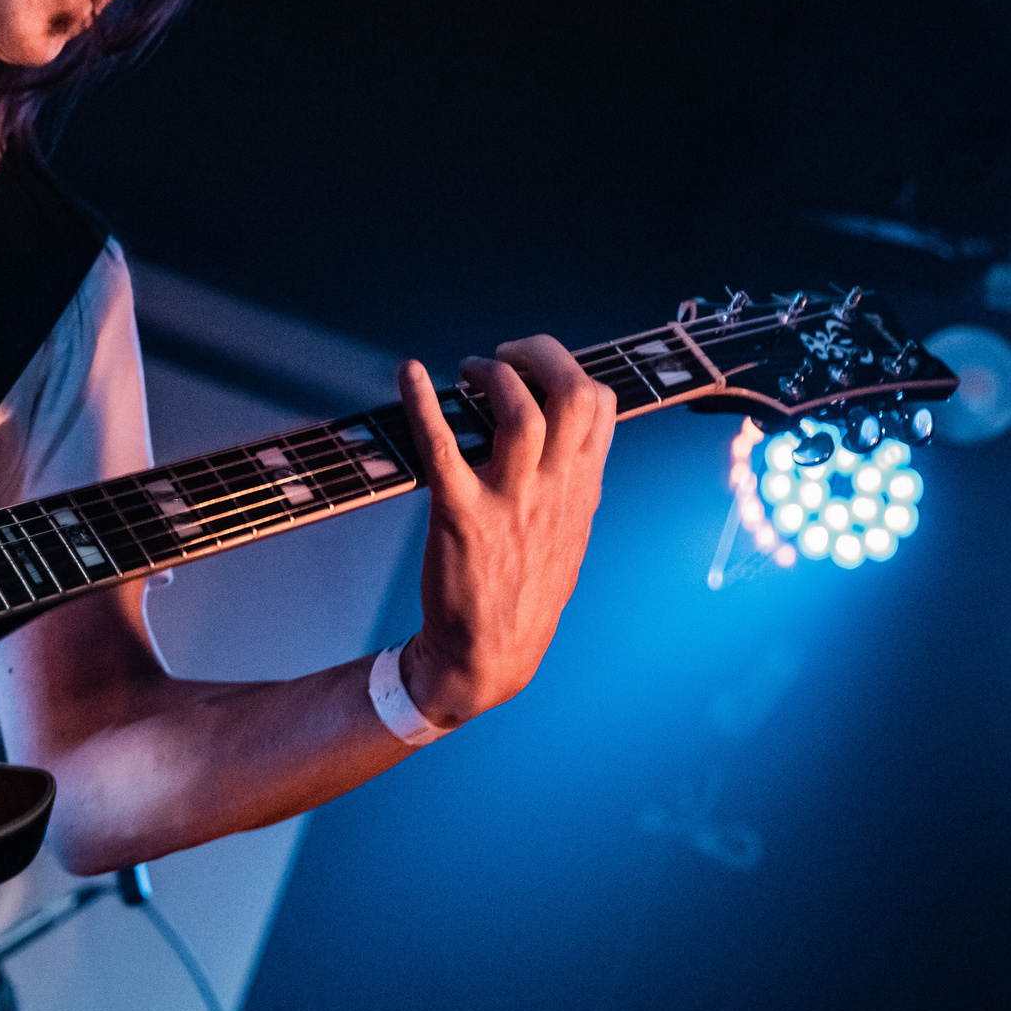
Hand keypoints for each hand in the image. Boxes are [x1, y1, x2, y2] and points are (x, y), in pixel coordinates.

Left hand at [395, 335, 615, 727]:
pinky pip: (442, 447)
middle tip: (502, 356)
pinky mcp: (460, 516)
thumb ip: (571, 481)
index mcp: (581, 489)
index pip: (601, 406)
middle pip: (571, 393)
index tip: (534, 368)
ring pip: (519, 412)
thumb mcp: (569, 532)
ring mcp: (510, 502)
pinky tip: (408, 373)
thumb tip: (563, 433)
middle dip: (538, 354)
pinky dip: (421, 402)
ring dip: (489, 374)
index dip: (569, 368)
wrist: (491, 656)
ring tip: (465, 372)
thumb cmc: (524, 589)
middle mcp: (554, 489)